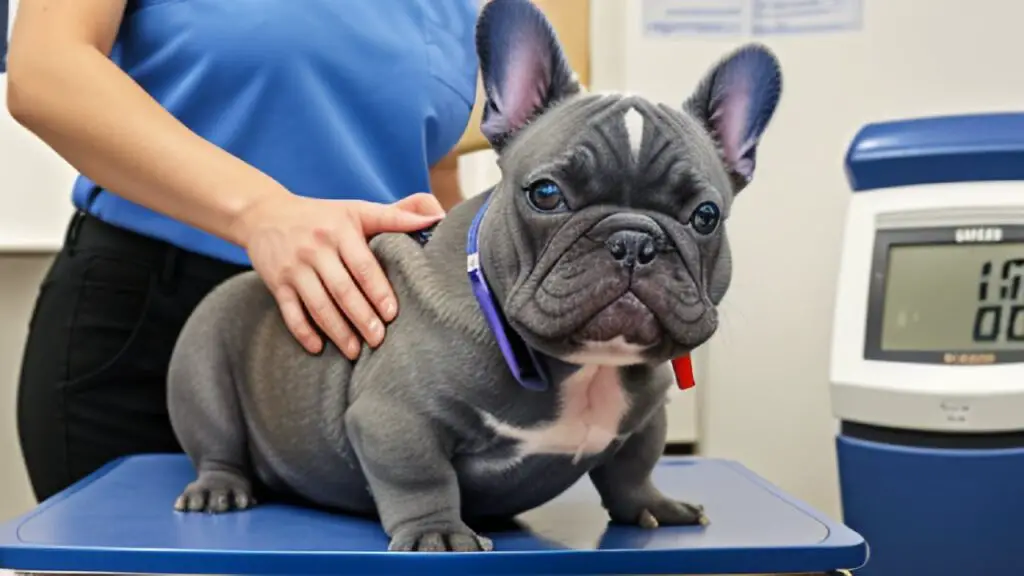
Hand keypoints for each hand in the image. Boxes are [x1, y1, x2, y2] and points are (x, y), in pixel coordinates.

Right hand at [235, 192, 444, 358]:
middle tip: (378, 340)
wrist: (264, 213)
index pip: (363, 264)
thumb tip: (439, 216)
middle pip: (342, 289)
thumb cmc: (323, 216)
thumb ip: (396, 215)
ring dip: (337, 331)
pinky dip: (303, 332)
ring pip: (318, 305)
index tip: (392, 313)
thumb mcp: (357, 209)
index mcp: (341, 229)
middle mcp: (317, 247)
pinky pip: (290, 312)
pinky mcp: (276, 282)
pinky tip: (319, 348)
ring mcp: (294, 266)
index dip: (378, 290)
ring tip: (354, 351)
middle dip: (361, 318)